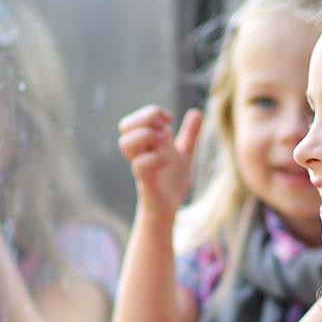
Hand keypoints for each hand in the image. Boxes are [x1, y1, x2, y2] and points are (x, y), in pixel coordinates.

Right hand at [117, 105, 203, 225]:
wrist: (169, 210)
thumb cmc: (171, 182)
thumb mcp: (185, 154)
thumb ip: (189, 134)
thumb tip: (197, 111)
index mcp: (147, 144)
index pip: (133, 120)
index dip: (150, 113)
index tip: (169, 119)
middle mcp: (140, 153)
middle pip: (125, 127)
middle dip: (146, 119)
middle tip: (166, 127)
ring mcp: (142, 167)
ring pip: (126, 143)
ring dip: (147, 136)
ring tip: (164, 142)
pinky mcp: (146, 183)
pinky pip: (139, 166)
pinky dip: (155, 159)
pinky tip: (168, 161)